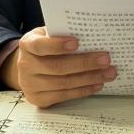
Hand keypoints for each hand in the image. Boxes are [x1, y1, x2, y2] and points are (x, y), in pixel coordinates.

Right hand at [0, 27, 116, 107]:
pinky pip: (64, 96)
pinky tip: (97, 84)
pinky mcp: (38, 99)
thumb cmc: (46, 46)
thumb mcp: (48, 35)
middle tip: (106, 59)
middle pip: (57, 67)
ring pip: (63, 83)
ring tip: (108, 73)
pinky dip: (83, 90)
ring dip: (89, 78)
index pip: (40, 45)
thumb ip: (63, 33)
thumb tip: (93, 36)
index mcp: (27, 44)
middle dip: (84, 63)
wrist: (29, 66)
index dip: (57, 45)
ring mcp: (30, 85)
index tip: (77, 42)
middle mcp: (25, 65)